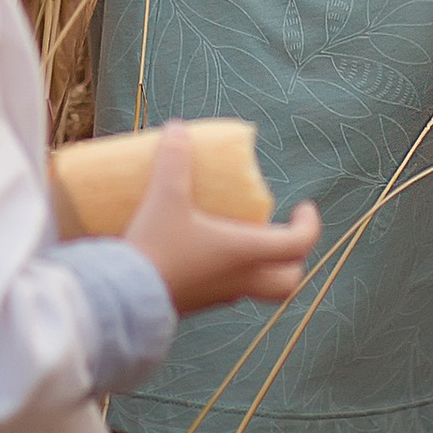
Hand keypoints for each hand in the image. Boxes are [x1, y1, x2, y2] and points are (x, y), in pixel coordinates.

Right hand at [126, 122, 319, 311]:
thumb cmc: (156, 247)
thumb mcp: (166, 197)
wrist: (123, 298)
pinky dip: (230, 272)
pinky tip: (205, 250)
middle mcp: (240, 279)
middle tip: (280, 232)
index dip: (309, 225)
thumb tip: (178, 129)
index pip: (299, 245)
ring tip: (242, 235)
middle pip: (288, 281)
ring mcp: (220, 295)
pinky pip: (227, 289)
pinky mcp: (198, 302)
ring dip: (261, 265)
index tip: (303, 208)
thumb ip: (175, 160)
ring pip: (258, 288)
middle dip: (292, 258)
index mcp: (246, 253)